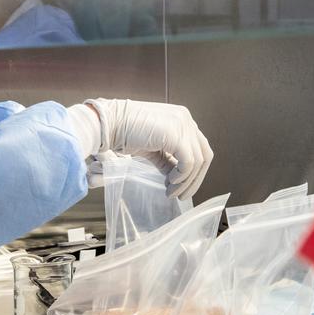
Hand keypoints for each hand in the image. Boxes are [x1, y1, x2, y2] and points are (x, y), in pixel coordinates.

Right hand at [69, 99, 212, 198]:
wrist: (109, 124)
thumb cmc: (125, 133)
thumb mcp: (152, 149)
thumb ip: (168, 160)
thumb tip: (176, 178)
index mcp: (182, 119)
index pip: (200, 148)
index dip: (194, 171)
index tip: (181, 187)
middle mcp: (186, 119)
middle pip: (204, 155)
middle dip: (194, 179)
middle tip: (182, 195)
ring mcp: (182, 125)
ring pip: (198, 161)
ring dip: (186, 182)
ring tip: (171, 192)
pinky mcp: (176, 135)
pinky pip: (188, 162)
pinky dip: (182, 176)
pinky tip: (170, 182)